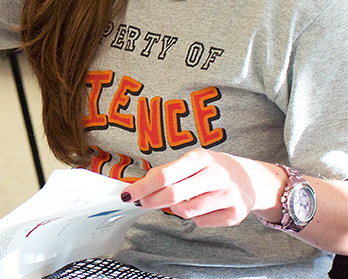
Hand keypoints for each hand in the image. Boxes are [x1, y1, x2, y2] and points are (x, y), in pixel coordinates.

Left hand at [120, 148, 282, 227]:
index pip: (164, 175)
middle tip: (141, 202)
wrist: (252, 179)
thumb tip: (140, 184)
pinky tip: (200, 206)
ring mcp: (227, 196)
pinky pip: (201, 222)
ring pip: (185, 211)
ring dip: (174, 209)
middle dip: (151, 200)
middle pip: (172, 195)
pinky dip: (193, 217)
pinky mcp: (234, 214)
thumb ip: (168, 171)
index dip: (142, 187)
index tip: (127, 194)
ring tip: (179, 200)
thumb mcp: (193, 161)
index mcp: (201, 158)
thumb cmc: (213, 168)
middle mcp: (216, 175)